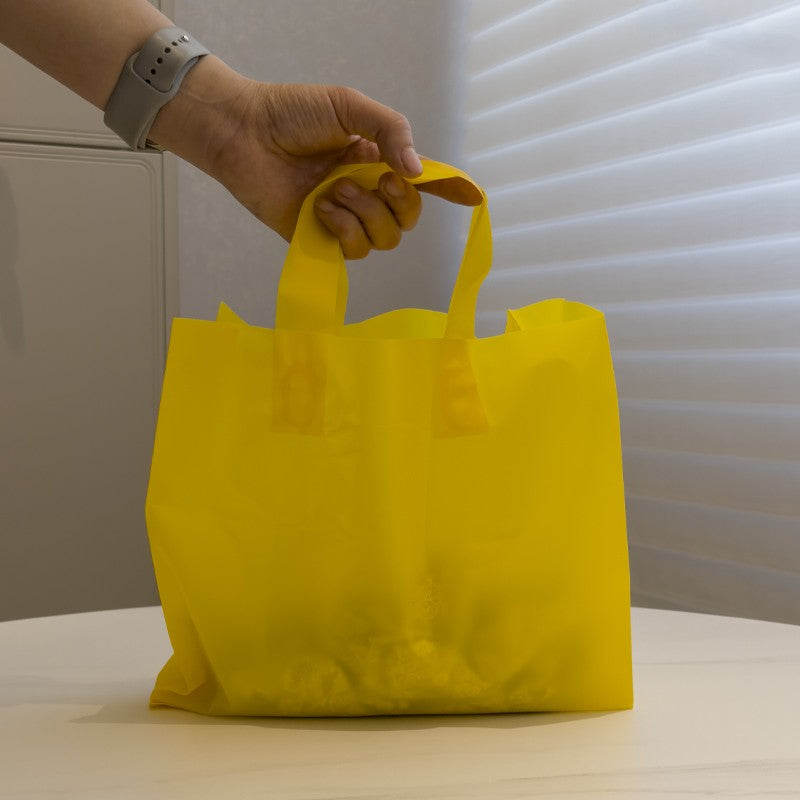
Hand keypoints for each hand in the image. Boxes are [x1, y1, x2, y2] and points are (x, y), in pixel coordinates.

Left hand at [150, 57, 481, 257]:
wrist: (245, 132)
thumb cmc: (292, 113)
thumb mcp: (349, 108)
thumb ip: (391, 131)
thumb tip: (417, 173)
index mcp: (376, 161)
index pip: (420, 183)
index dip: (448, 191)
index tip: (471, 197)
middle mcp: (364, 193)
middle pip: (408, 219)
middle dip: (401, 204)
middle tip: (377, 181)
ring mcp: (343, 218)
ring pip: (384, 239)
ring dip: (366, 214)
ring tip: (334, 189)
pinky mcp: (320, 239)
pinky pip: (354, 252)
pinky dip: (344, 229)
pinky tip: (320, 206)